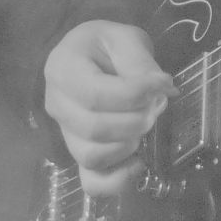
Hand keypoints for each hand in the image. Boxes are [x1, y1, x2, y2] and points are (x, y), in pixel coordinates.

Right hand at [43, 20, 171, 196]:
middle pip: (94, 128)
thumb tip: (161, 89)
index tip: (164, 84)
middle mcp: (56, 104)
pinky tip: (138, 163)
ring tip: (145, 123)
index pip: (95, 94)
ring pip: (92, 156)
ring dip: (129, 144)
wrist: (92, 58)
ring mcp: (65, 133)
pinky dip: (118, 181)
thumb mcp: (125, 38)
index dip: (135, 95)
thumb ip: (139, 60)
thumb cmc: (107, 46)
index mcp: (62, 69)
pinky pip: (92, 183)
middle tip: (158, 104)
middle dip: (136, 120)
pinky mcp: (79, 154)